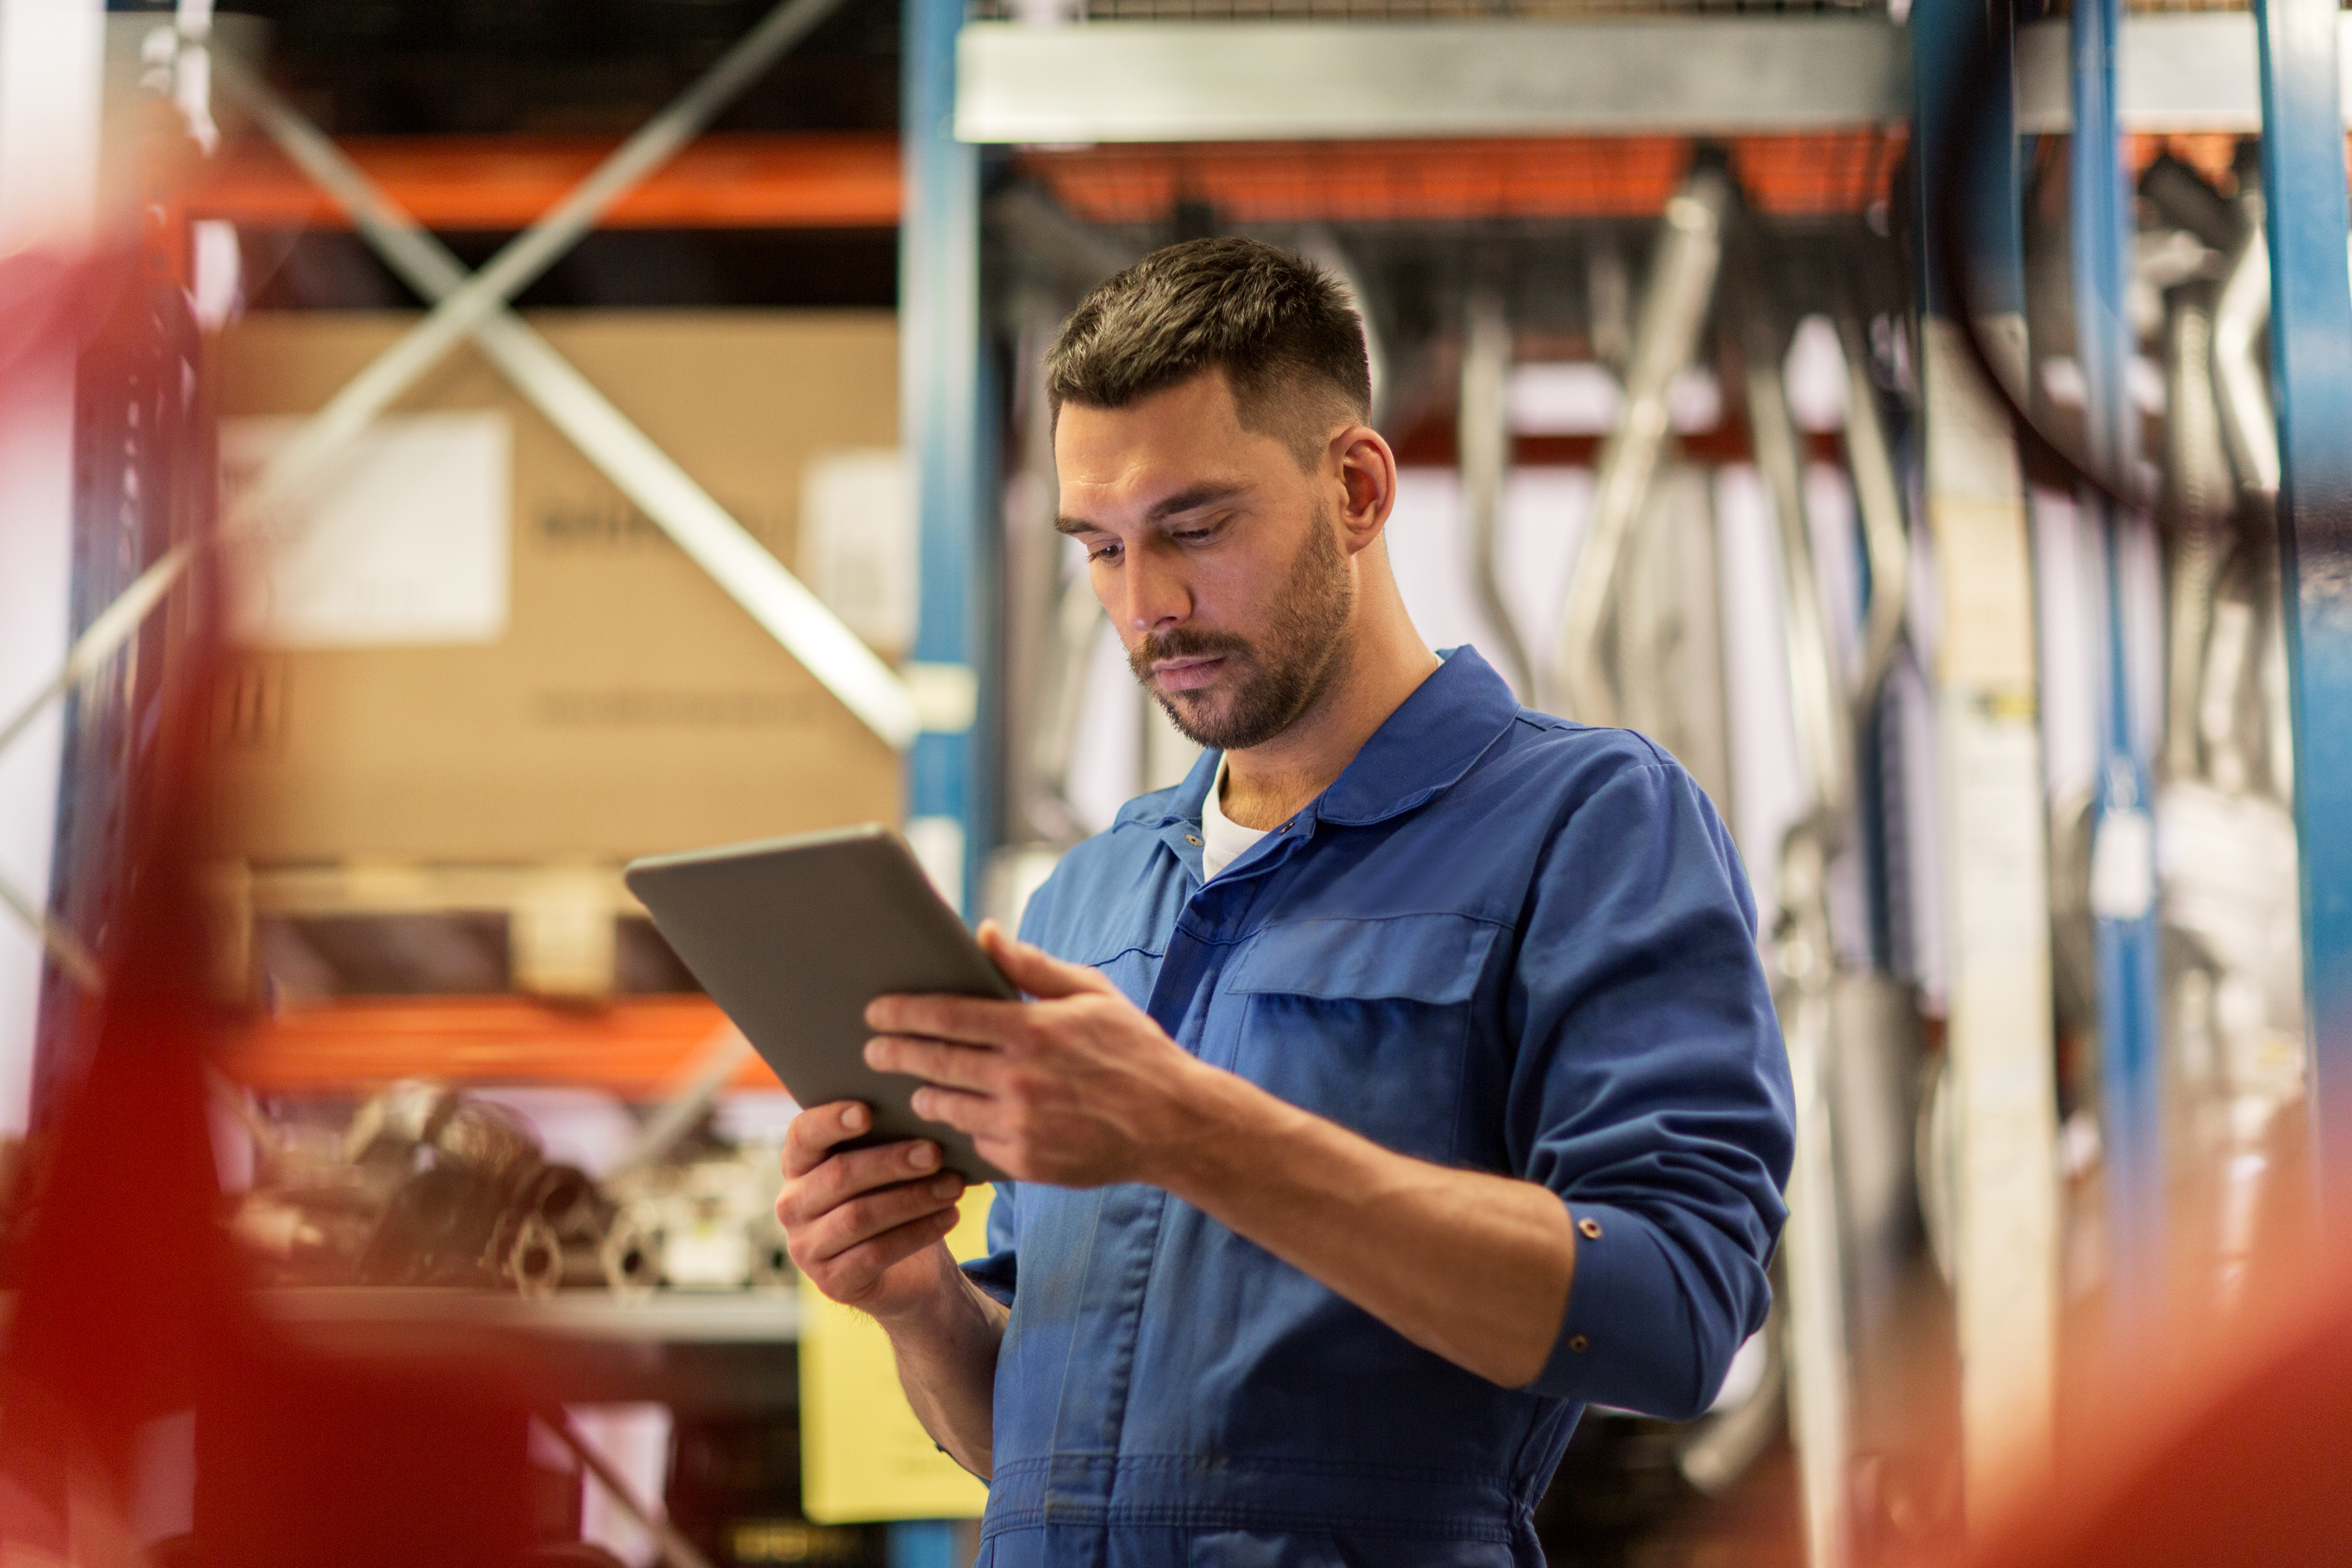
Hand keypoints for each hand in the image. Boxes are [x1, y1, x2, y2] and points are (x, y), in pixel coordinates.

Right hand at [776, 1100, 967, 1321]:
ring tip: (953, 1185)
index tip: (867, 1111)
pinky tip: (950, 1215)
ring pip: (859, 1216)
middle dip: (891, 1162)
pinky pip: (875, 1253)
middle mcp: (793, 1205)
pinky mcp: (831, 1282)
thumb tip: (924, 1118)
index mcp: (799, 1165)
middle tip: (936, 1152)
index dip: (830, 1121)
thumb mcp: (888, 1167)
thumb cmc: (894, 1197)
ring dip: (912, 1199)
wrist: (907, 1270)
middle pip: (839, 1176)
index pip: (803, 1135)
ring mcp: (806, 1247)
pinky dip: (917, 1232)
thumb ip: (889, 1140)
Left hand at [864, 921, 1211, 1187]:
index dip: (904, 1012)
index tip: (876, 1011)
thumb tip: (984, 933)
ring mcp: (1020, 1125)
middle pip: (934, 1062)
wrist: (1174, 1124)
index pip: (947, 1016)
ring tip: (915, 1086)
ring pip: (947, 1107)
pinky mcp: (1025, 1162)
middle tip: (872, 1050)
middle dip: (894, 1053)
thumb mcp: (1092, 994)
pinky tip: (961, 1120)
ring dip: (924, 1094)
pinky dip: (966, 1129)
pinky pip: (976, 1142)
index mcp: (1032, 1030)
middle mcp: (1019, 1079)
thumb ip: (1032, 966)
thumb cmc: (1134, 1050)